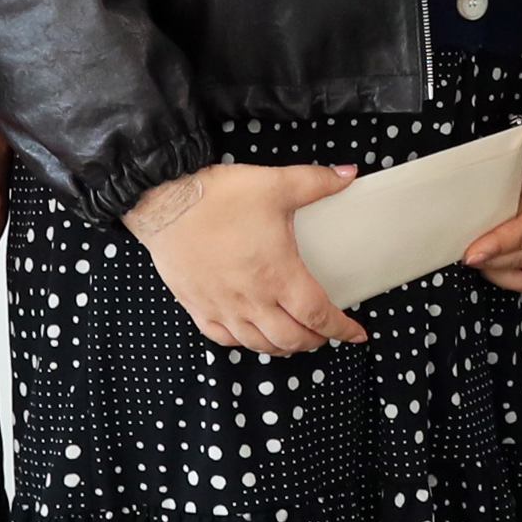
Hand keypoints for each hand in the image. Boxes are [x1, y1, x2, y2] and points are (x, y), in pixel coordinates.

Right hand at [125, 162, 366, 352]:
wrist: (164, 202)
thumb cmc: (218, 197)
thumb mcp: (276, 184)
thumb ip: (317, 182)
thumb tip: (349, 175)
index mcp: (278, 276)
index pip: (318, 315)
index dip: (341, 328)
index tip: (356, 334)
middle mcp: (251, 300)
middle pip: (291, 339)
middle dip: (315, 341)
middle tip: (325, 333)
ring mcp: (222, 308)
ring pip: (259, 344)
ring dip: (282, 346)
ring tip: (294, 338)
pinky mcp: (197, 306)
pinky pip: (223, 339)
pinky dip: (244, 343)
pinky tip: (251, 336)